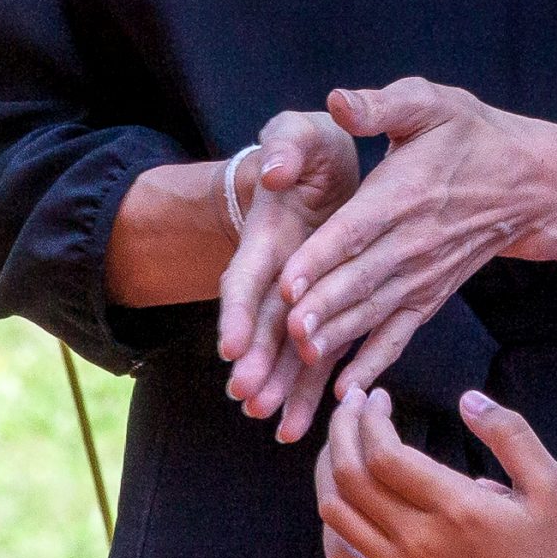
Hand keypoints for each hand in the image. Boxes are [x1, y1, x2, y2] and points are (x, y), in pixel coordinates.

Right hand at [218, 110, 362, 440]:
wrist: (323, 164)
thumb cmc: (307, 147)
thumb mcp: (297, 134)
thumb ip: (284, 147)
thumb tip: (274, 171)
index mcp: (269, 234)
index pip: (246, 276)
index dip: (237, 311)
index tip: (230, 345)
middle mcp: (278, 271)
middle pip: (262, 323)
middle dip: (255, 362)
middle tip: (248, 398)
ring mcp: (299, 293)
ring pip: (288, 346)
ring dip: (281, 383)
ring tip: (275, 423)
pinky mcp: (325, 305)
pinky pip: (321, 348)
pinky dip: (314, 382)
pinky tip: (306, 419)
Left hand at [278, 79, 548, 397]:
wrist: (530, 183)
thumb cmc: (472, 136)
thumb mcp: (431, 104)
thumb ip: (382, 105)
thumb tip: (339, 101)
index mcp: (404, 194)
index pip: (356, 229)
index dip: (322, 256)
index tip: (288, 280)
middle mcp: (412, 241)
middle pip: (360, 280)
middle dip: (322, 308)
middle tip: (286, 332)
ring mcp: (422, 275)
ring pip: (373, 312)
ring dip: (338, 338)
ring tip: (301, 360)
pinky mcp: (430, 295)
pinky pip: (398, 334)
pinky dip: (373, 362)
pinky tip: (345, 389)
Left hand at [317, 387, 556, 557]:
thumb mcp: (552, 487)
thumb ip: (511, 434)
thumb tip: (469, 399)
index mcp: (457, 509)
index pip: (384, 454)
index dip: (369, 418)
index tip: (377, 396)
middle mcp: (419, 543)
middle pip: (349, 478)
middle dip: (341, 431)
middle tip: (350, 405)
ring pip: (335, 516)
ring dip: (328, 471)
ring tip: (341, 444)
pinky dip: (331, 523)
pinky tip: (343, 500)